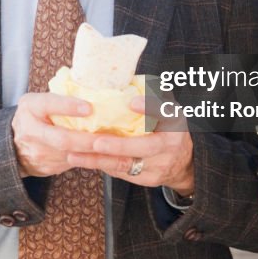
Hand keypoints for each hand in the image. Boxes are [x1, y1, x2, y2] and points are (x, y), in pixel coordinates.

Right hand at [11, 93, 100, 177]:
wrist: (13, 146)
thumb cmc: (34, 117)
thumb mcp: (39, 102)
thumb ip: (59, 98)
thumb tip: (91, 90)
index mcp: (31, 107)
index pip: (49, 104)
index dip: (69, 106)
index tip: (89, 107)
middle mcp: (31, 131)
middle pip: (62, 138)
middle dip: (87, 140)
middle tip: (108, 138)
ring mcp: (38, 152)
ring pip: (70, 155)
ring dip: (93, 153)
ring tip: (113, 148)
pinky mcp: (47, 167)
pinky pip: (73, 163)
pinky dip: (90, 159)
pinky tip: (104, 155)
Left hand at [65, 96, 194, 193]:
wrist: (183, 162)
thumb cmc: (166, 126)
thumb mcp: (166, 109)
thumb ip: (151, 97)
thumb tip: (123, 79)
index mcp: (175, 122)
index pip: (165, 113)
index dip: (149, 107)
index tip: (131, 102)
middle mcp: (170, 144)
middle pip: (145, 147)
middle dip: (119, 145)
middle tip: (96, 141)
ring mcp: (160, 165)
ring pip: (127, 164)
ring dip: (99, 159)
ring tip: (74, 154)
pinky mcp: (148, 179)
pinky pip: (121, 172)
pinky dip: (101, 165)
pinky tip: (81, 160)